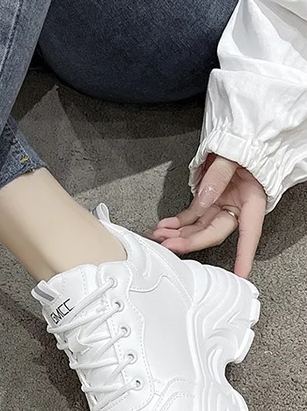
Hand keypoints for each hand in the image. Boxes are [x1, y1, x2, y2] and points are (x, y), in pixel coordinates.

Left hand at [151, 155, 266, 278]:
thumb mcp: (233, 157)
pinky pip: (191, 216)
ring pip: (198, 227)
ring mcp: (221, 205)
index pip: (250, 234)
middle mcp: (237, 207)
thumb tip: (205, 199)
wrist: (236, 137)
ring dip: (178, 233)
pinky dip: (177, 222)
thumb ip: (219, 177)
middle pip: (213, 232)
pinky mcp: (208, 201)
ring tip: (159, 235)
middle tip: (169, 244)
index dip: (245, 255)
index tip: (241, 273)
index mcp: (252, 200)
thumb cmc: (243, 146)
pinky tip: (163, 226)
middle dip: (190, 241)